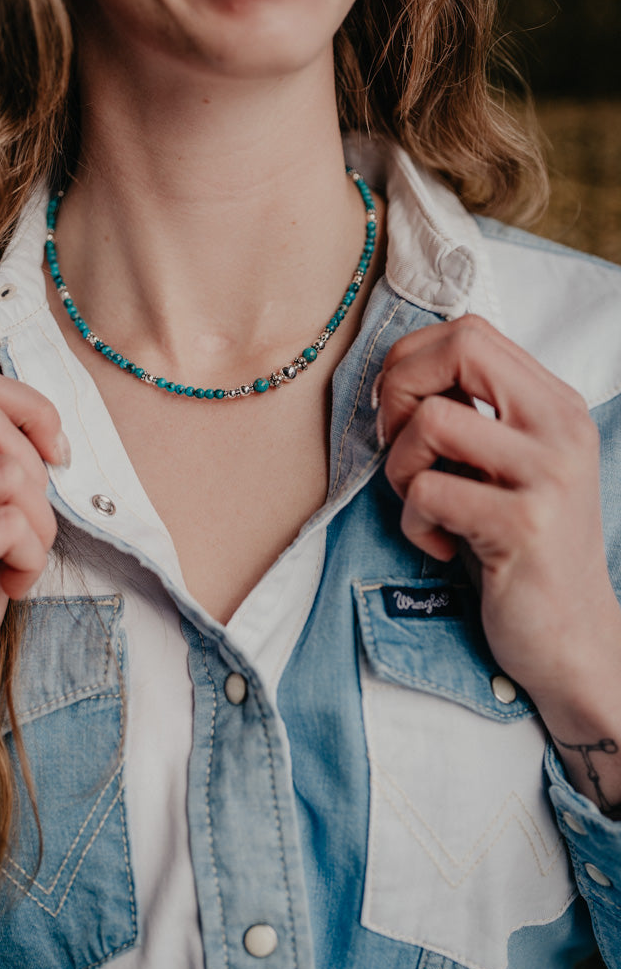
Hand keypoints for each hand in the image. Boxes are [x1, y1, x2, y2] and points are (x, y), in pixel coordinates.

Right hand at [0, 367, 66, 750]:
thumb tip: (49, 431)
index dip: (32, 410)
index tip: (57, 455)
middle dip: (39, 480)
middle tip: (32, 534)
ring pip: (9, 475)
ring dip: (40, 527)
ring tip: (20, 564)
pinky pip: (9, 525)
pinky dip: (31, 558)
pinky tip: (10, 587)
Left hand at [375, 315, 620, 716]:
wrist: (572, 637)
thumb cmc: (519, 548)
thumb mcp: (506, 467)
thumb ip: (472, 415)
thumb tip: (397, 373)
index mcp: (555, 404)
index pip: (470, 331)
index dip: (412, 360)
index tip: (398, 411)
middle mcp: (561, 427)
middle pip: (458, 349)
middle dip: (399, 391)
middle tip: (398, 446)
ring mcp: (548, 475)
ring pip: (431, 422)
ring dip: (401, 468)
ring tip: (423, 505)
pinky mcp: (524, 526)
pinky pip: (428, 493)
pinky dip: (414, 523)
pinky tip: (442, 545)